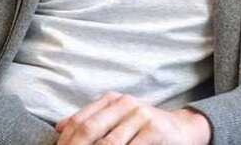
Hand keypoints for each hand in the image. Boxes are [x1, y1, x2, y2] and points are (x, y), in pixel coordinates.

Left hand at [55, 91, 211, 144]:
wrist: (182, 129)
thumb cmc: (144, 126)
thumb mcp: (118, 117)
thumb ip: (91, 119)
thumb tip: (59, 127)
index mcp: (111, 100)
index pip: (79, 121)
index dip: (65, 141)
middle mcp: (124, 103)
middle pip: (89, 130)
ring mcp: (140, 115)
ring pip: (108, 143)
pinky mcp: (154, 130)